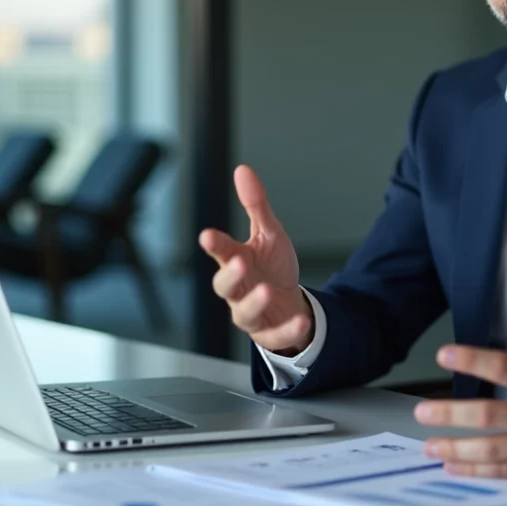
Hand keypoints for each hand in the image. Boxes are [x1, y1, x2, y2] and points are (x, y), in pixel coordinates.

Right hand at [199, 165, 312, 354]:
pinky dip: (287, 329)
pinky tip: (299, 319)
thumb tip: (243, 170)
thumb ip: (255, 205)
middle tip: (239, 263)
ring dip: (254, 303)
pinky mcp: (268, 332)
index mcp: (237, 261)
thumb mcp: (269, 233)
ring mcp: (251, 312)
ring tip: (267, 290)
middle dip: (230, 276)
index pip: (221, 251)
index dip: (215, 244)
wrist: (289, 302)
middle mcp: (239, 289)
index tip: (207, 235)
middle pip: (225, 286)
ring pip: (244, 313)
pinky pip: (274, 335)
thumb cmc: (272, 267)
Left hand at [413, 277, 506, 477]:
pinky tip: (454, 465)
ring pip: (491, 448)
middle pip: (487, 415)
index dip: (471, 360)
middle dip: (450, 414)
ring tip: (429, 445)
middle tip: (422, 412)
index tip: (444, 354)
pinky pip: (505, 470)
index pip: (502, 367)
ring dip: (456, 447)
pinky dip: (477, 470)